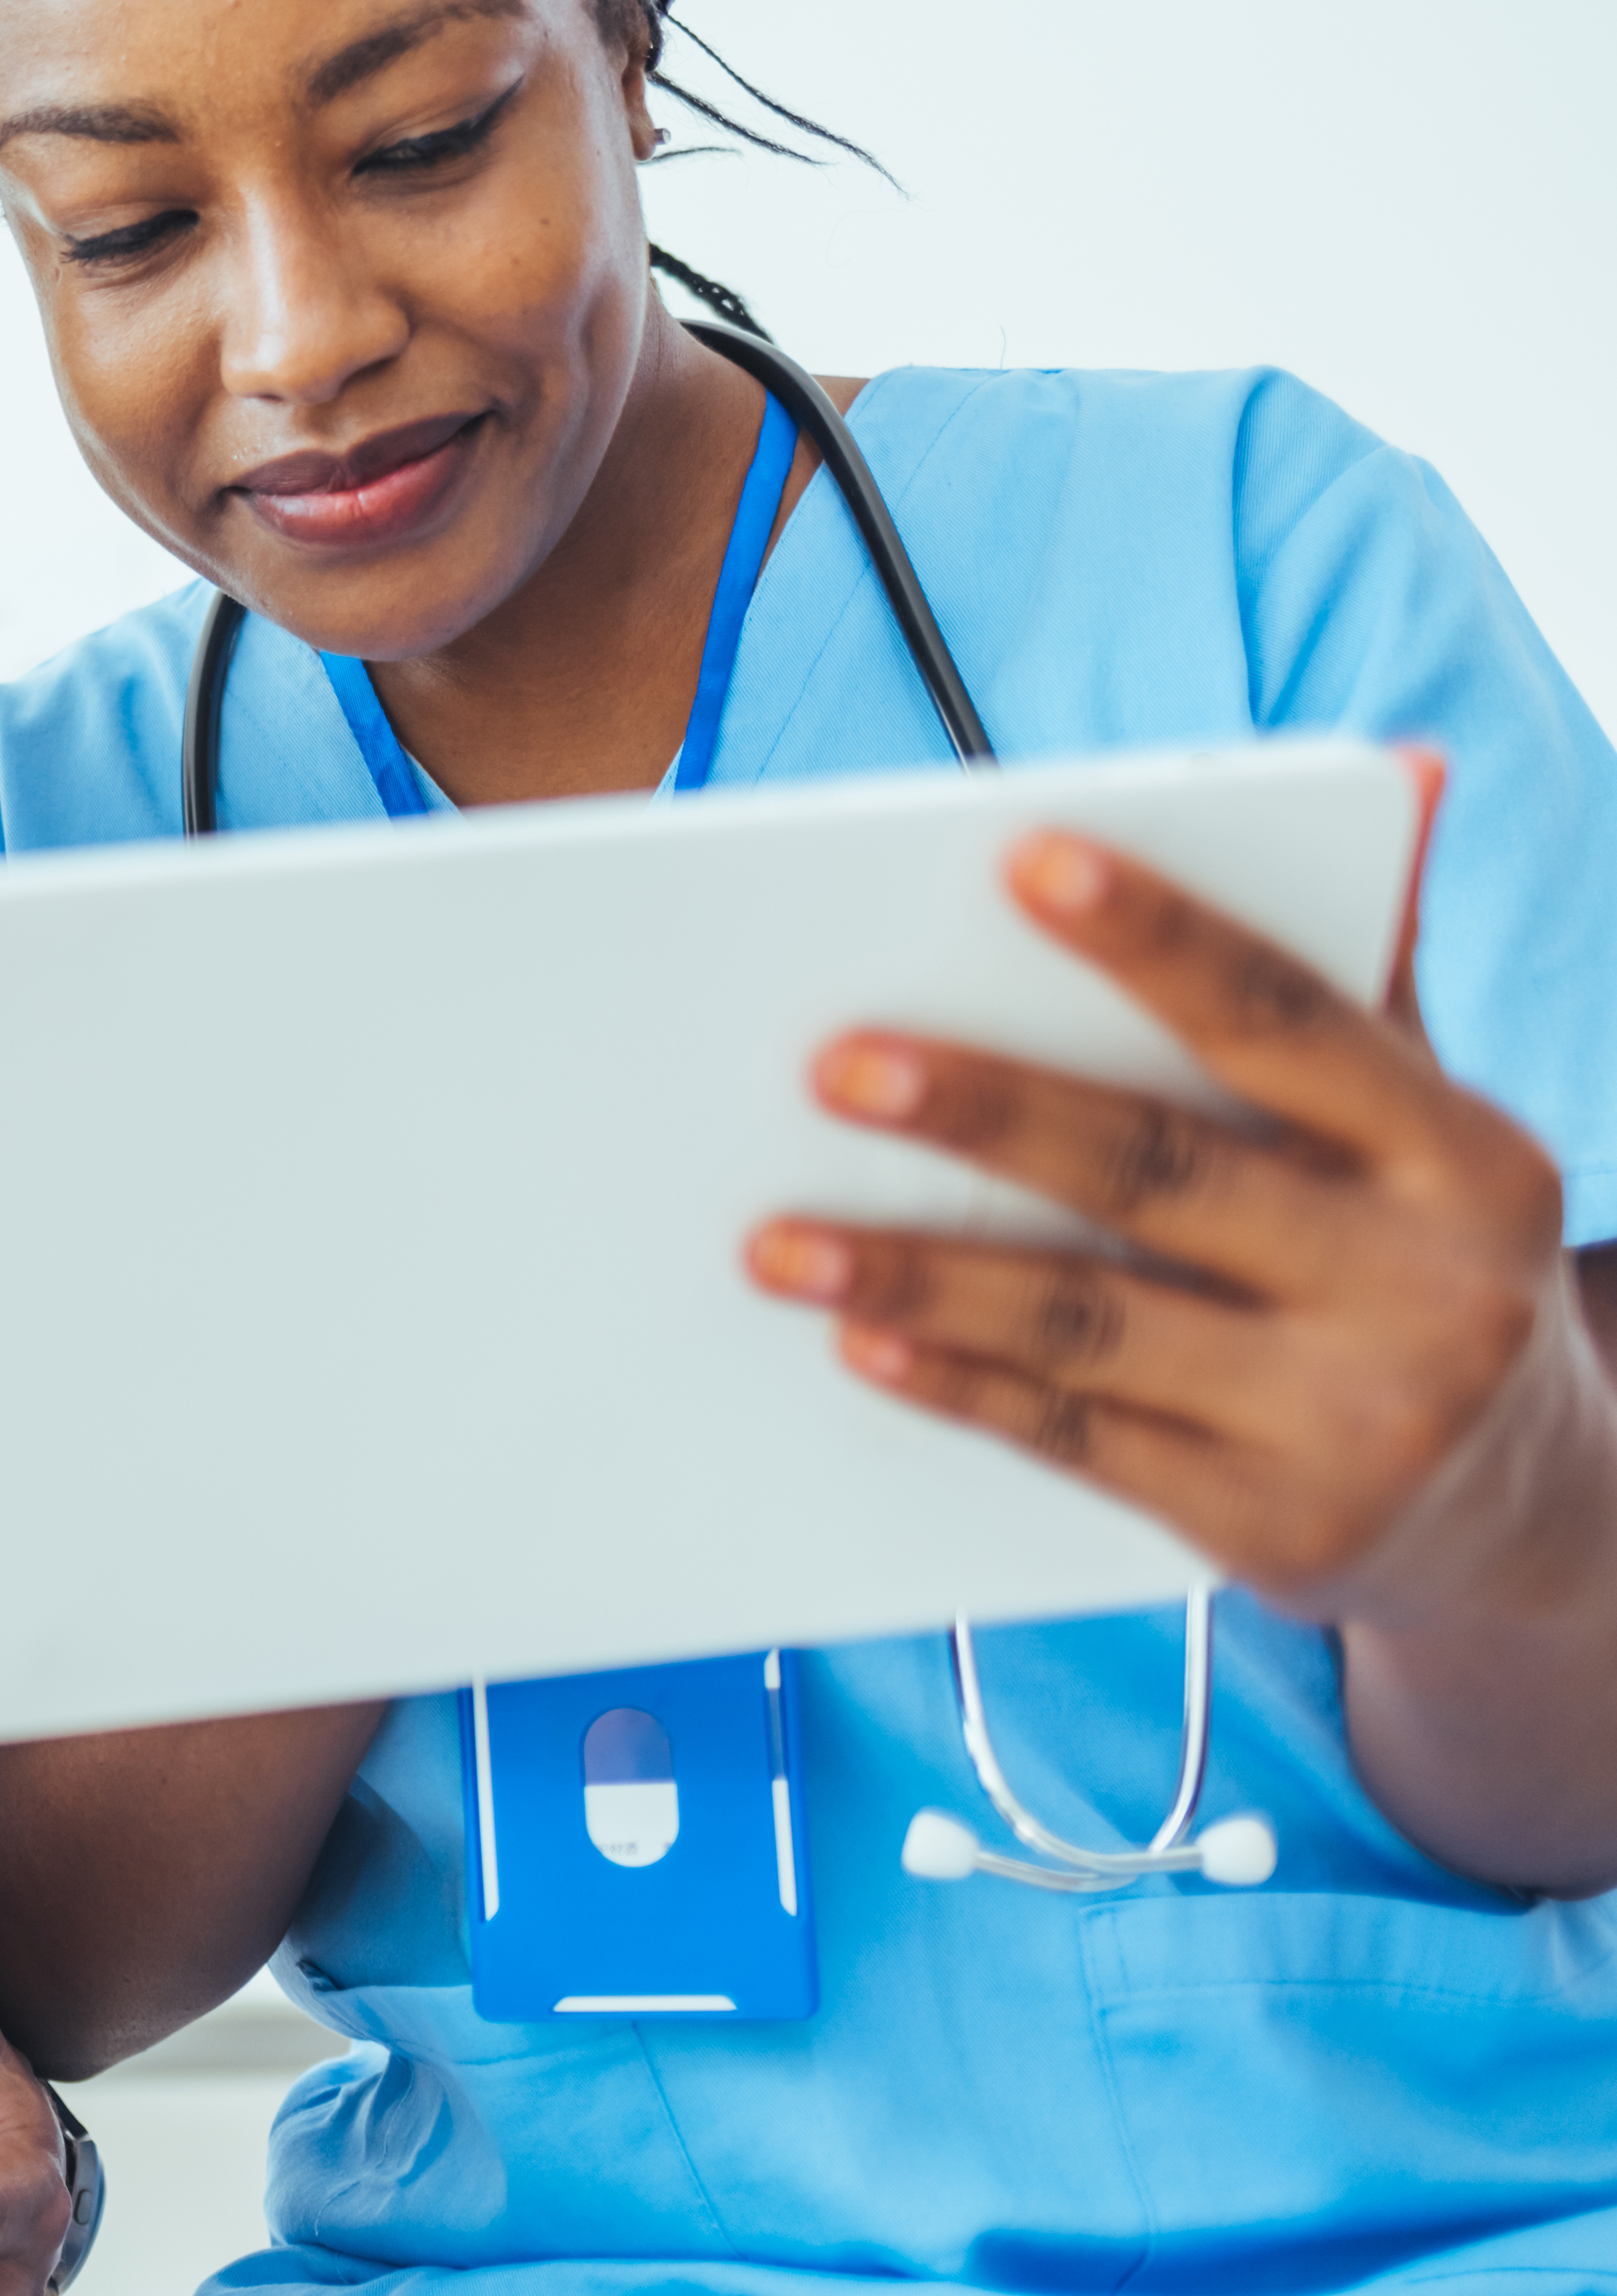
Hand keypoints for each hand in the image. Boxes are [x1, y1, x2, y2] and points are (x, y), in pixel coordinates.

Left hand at [745, 797, 1577, 1616]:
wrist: (1524, 1513)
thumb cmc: (1417, 1260)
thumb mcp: (1424, 1128)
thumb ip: (1369, 970)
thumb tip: (1403, 767)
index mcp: (1464, 1154)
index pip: (1282, 1017)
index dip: (1153, 936)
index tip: (1021, 860)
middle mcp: (1430, 1285)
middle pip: (1160, 1169)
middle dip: (987, 1113)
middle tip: (831, 1066)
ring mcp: (1355, 1420)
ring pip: (1091, 1321)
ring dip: (918, 1271)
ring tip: (772, 1234)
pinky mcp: (1275, 1528)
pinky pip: (1080, 1441)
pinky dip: (960, 1386)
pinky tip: (855, 1341)